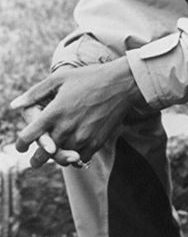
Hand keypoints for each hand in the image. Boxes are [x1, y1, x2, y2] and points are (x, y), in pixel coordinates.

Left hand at [11, 58, 144, 166]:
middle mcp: (65, 128)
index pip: (26, 138)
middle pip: (40, 158)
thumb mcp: (61, 78)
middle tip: (40, 153)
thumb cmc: (90, 77)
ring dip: (58, 155)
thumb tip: (15, 106)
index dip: (20, 145)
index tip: (22, 145)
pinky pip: (78, 159)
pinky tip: (77, 146)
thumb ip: (35, 93)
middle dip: (36, 157)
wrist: (123, 83)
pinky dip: (76, 156)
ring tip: (61, 147)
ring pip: (60, 159)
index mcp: (54, 112)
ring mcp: (81, 137)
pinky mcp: (95, 143)